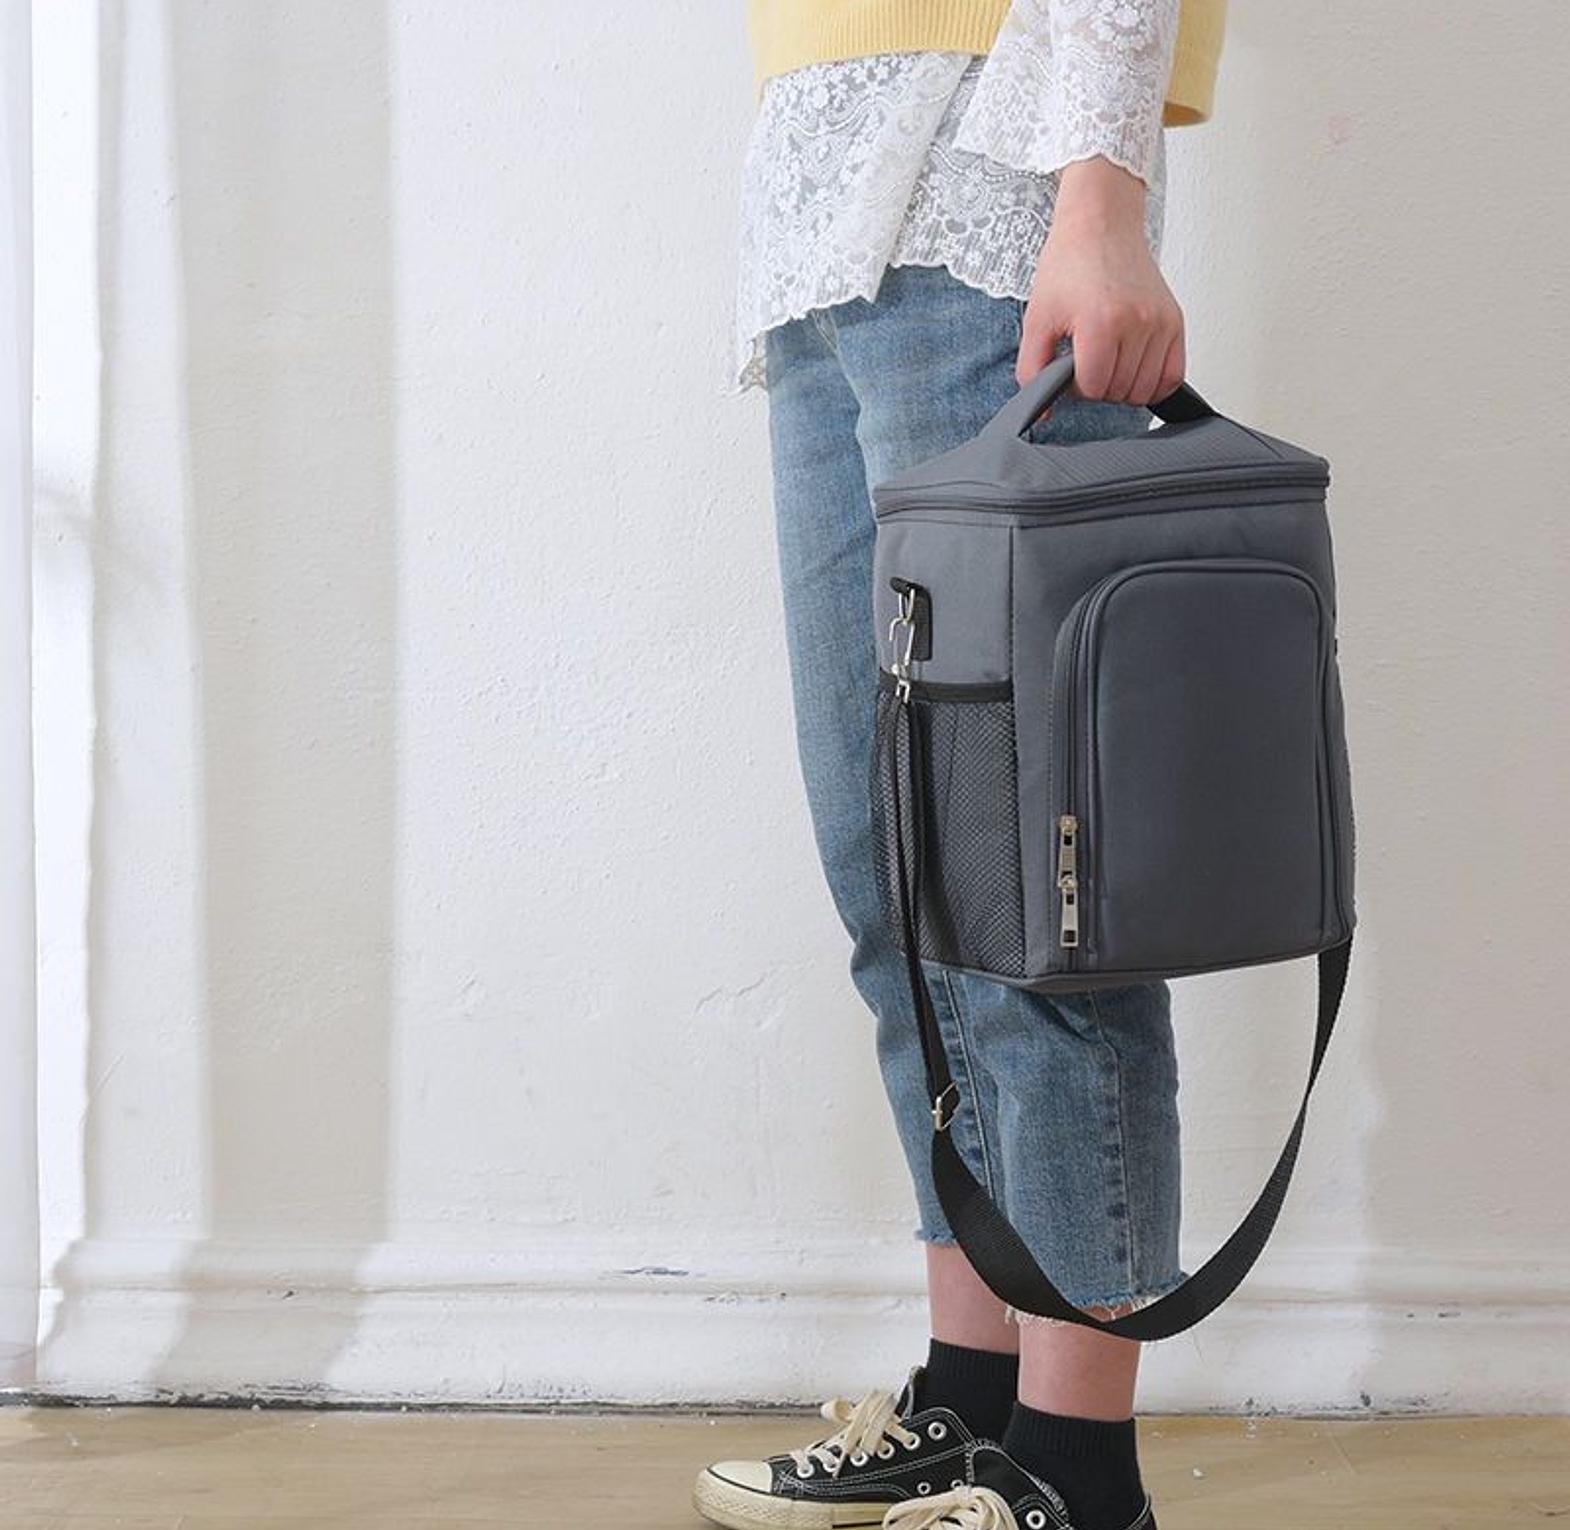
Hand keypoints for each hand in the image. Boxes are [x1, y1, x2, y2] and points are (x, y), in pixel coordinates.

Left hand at [1018, 157, 1184, 405]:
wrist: (1101, 226)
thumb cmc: (1068, 268)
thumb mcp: (1037, 319)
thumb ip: (1033, 370)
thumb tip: (1043, 412)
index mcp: (1100, 323)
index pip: (1093, 389)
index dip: (1076, 386)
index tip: (1070, 364)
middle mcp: (1137, 322)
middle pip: (1119, 392)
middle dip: (1098, 385)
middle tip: (1087, 358)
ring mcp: (1160, 322)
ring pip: (1145, 389)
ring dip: (1124, 385)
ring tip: (1108, 359)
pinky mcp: (1175, 321)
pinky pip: (1173, 376)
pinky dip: (1153, 382)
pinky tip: (1133, 367)